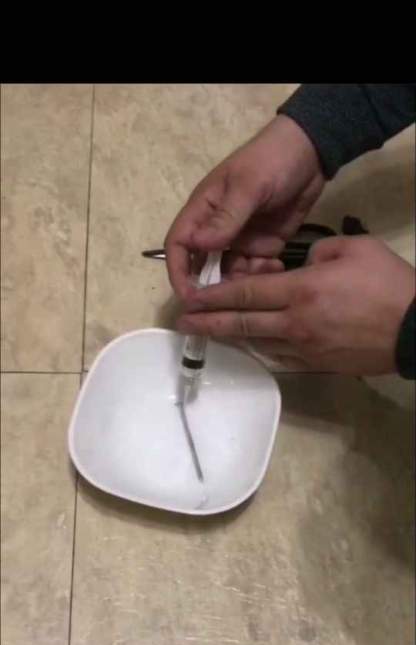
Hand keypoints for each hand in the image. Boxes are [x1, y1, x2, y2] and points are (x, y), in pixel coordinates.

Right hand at [165, 115, 323, 299]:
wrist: (312, 153)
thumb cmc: (272, 160)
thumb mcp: (249, 186)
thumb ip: (225, 218)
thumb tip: (196, 245)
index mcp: (204, 211)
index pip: (179, 245)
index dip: (178, 272)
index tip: (188, 296)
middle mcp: (217, 230)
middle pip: (202, 267)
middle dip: (210, 287)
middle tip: (226, 305)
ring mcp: (240, 240)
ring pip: (229, 274)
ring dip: (240, 284)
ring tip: (260, 279)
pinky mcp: (263, 247)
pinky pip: (255, 272)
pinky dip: (262, 276)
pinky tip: (277, 267)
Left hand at [177, 236, 415, 375]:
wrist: (415, 330)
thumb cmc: (388, 285)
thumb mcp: (353, 248)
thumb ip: (317, 251)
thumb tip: (299, 266)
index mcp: (300, 291)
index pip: (245, 293)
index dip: (213, 296)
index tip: (190, 298)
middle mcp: (294, 323)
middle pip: (241, 323)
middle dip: (208, 322)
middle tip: (182, 322)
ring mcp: (304, 348)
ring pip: (256, 343)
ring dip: (230, 337)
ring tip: (209, 332)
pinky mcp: (317, 365)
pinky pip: (279, 357)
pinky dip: (259, 349)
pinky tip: (250, 344)